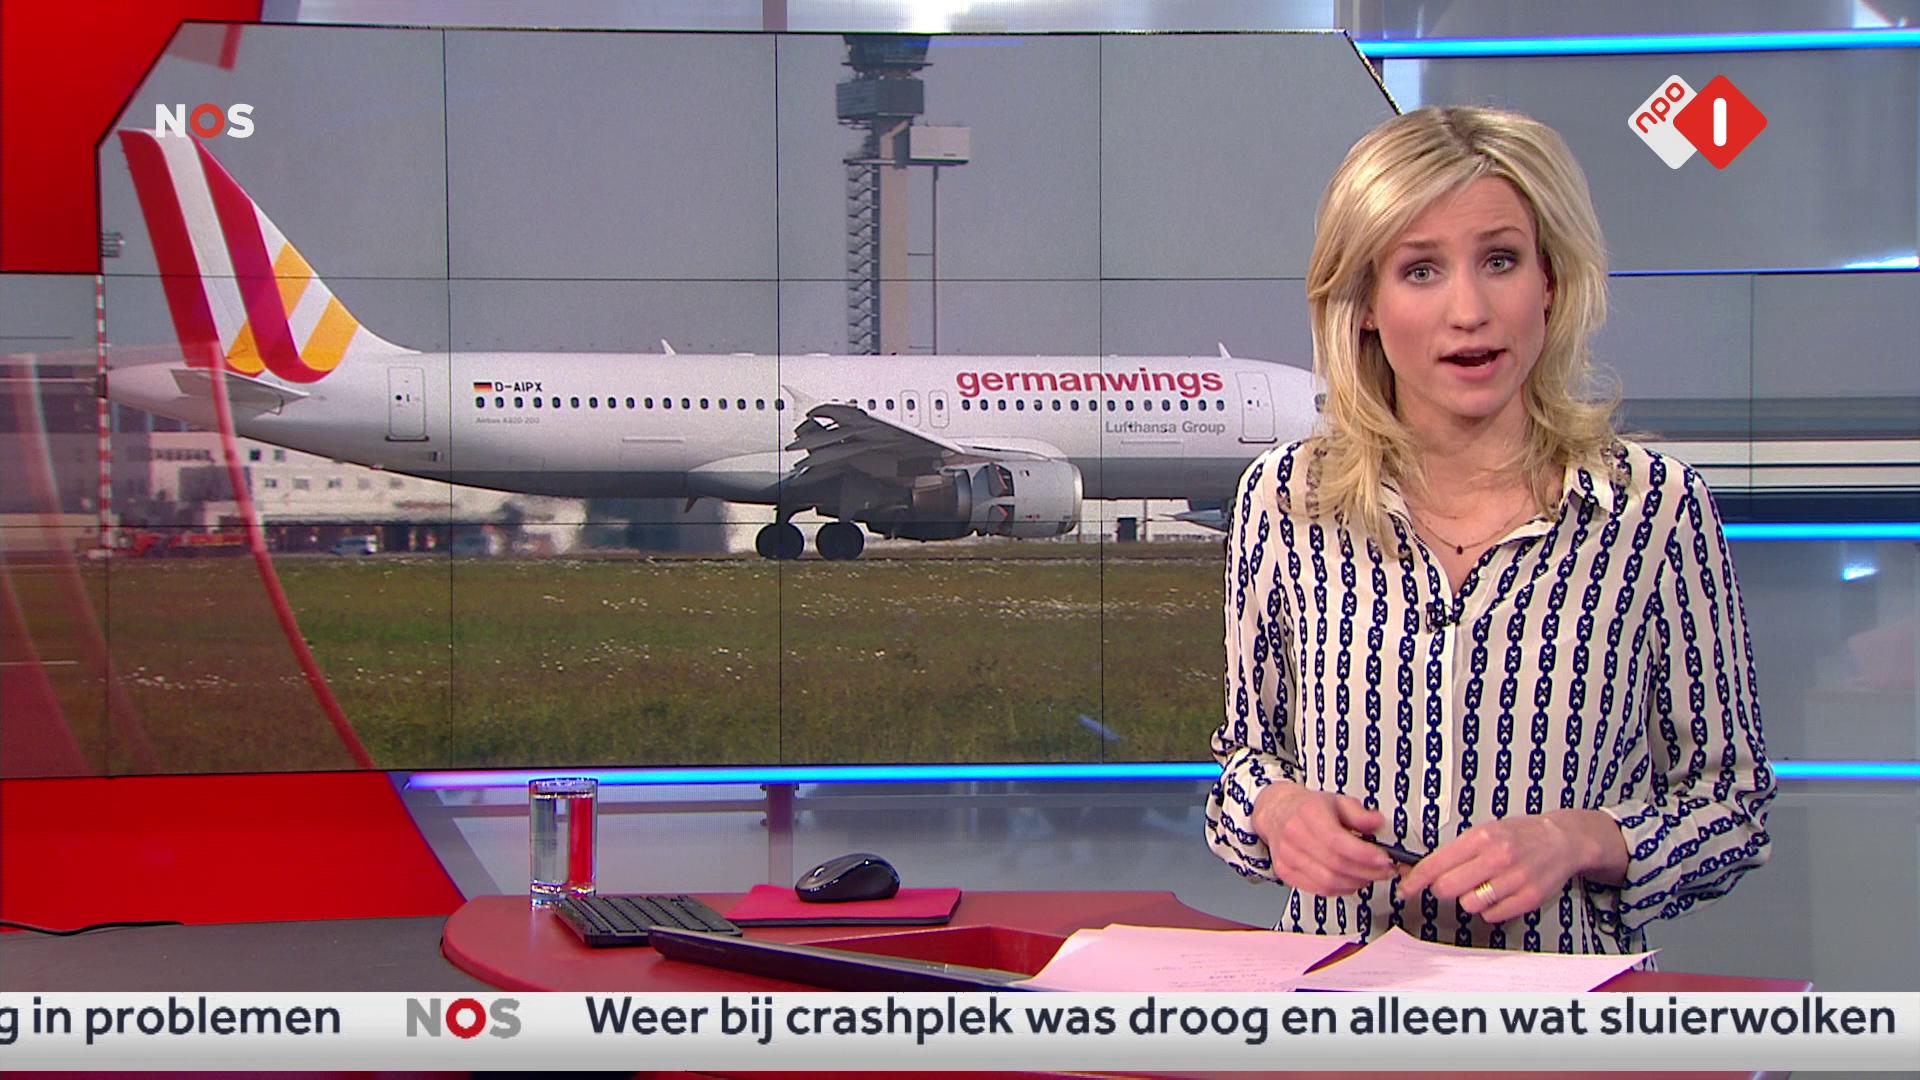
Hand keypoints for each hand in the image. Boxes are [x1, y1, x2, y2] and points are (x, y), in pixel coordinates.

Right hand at [1249, 782, 1395, 897]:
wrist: (1277, 813)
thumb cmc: (1308, 808)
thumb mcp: (1338, 801)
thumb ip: (1360, 814)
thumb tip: (1378, 823)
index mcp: (1308, 813)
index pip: (1338, 841)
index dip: (1364, 854)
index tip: (1385, 859)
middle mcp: (1294, 836)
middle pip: (1335, 865)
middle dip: (1367, 872)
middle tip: (1385, 870)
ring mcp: (1288, 856)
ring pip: (1328, 881)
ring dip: (1355, 883)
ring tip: (1370, 875)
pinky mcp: (1285, 872)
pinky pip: (1319, 890)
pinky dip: (1340, 889)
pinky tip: (1351, 880)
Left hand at [1398, 810, 1625, 923]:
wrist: (1562, 840)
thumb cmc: (1519, 835)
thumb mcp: (1485, 831)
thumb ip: (1456, 851)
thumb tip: (1423, 870)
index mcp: (1481, 838)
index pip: (1436, 864)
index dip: (1415, 880)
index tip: (1404, 889)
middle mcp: (1497, 858)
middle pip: (1447, 889)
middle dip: (1443, 889)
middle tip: (1454, 883)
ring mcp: (1514, 880)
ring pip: (1469, 905)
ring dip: (1470, 899)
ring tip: (1485, 885)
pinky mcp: (1528, 899)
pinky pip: (1492, 915)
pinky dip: (1491, 909)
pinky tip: (1500, 893)